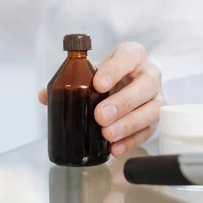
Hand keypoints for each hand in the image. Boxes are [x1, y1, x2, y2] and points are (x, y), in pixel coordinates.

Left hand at [39, 42, 164, 156]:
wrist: (127, 84)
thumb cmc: (109, 75)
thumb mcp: (91, 71)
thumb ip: (69, 80)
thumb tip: (45, 95)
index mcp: (133, 55)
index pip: (129, 56)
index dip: (115, 69)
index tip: (97, 83)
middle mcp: (149, 73)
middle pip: (145, 85)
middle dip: (122, 102)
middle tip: (100, 115)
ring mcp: (156, 96)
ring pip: (151, 109)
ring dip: (129, 124)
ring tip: (107, 134)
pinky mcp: (156, 117)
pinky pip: (149, 130)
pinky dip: (132, 141)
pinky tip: (115, 148)